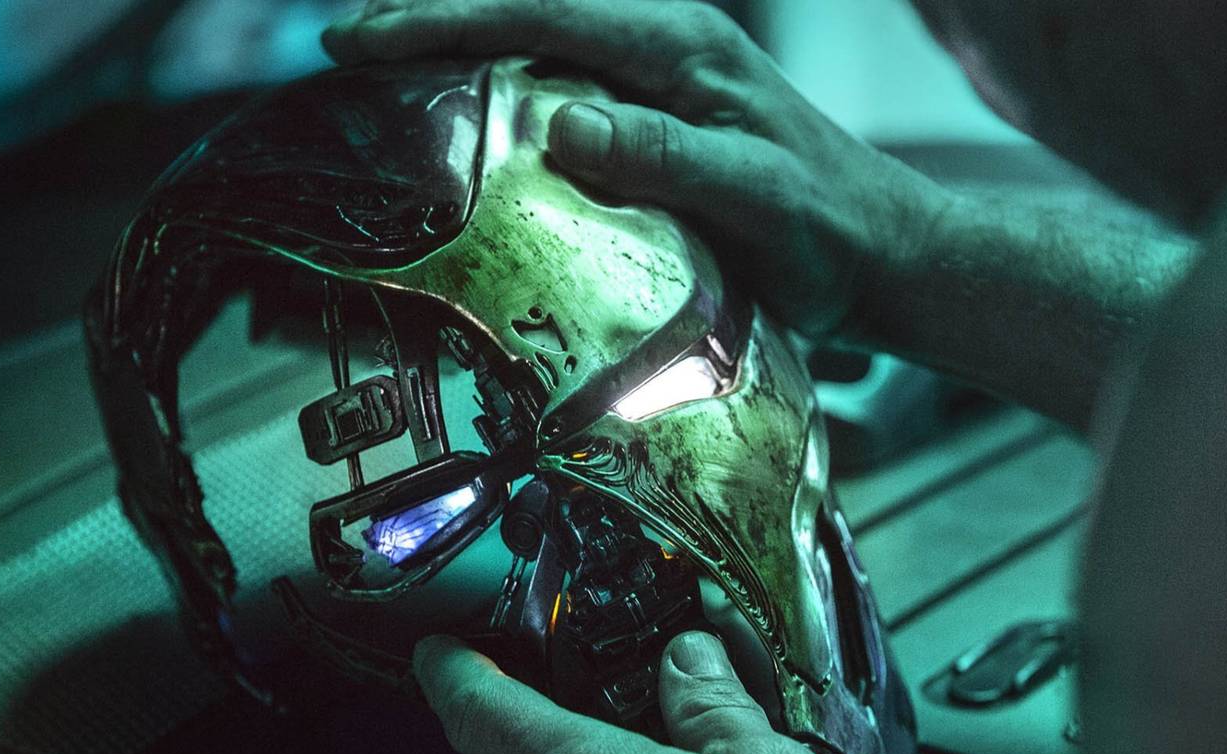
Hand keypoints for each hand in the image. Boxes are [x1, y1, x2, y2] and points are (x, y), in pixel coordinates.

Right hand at [322, 0, 951, 335]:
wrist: (886, 256)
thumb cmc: (831, 234)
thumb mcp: (760, 199)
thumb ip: (673, 158)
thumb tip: (566, 122)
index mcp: (682, 48)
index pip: (541, 12)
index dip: (442, 21)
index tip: (358, 42)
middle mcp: (666, 47)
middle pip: (525, 13)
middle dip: (429, 25)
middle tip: (341, 54)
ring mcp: (662, 80)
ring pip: (536, 46)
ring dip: (458, 55)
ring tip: (378, 84)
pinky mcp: (660, 119)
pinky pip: (560, 87)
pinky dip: (499, 94)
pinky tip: (462, 127)